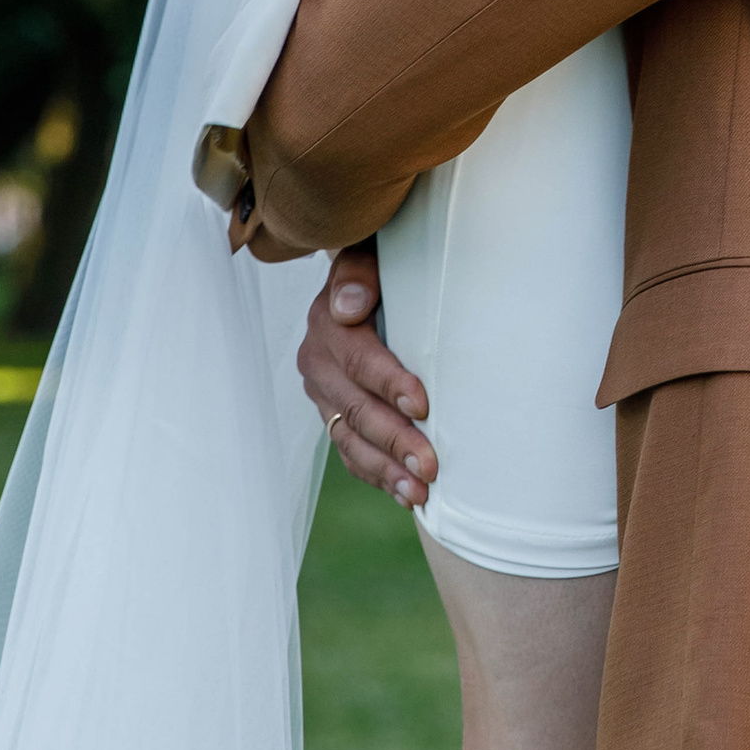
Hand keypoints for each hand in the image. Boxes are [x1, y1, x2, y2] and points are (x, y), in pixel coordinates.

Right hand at [298, 241, 435, 512]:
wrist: (362, 282)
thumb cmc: (380, 267)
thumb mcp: (368, 254)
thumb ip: (358, 273)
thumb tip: (351, 305)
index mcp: (327, 324)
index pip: (359, 360)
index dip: (390, 383)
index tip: (424, 404)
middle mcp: (318, 364)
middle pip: (357, 409)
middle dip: (395, 440)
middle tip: (431, 465)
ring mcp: (324, 396)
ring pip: (352, 440)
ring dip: (388, 470)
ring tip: (422, 492)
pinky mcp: (334, 416)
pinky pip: (352, 452)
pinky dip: (378, 475)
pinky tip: (407, 495)